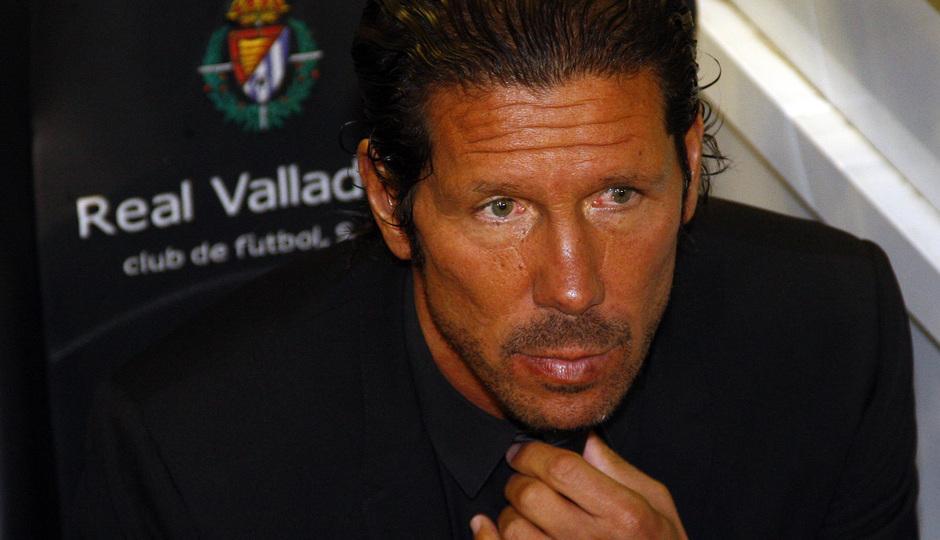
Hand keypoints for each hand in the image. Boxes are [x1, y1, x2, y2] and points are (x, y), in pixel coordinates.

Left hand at [471, 432, 686, 538]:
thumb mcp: (658, 504)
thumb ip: (620, 470)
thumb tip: (584, 439)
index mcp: (624, 514)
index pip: (563, 469)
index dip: (533, 453)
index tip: (523, 451)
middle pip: (531, 496)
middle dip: (518, 480)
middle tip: (523, 479)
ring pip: (514, 529)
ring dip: (509, 513)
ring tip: (522, 511)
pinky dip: (486, 537)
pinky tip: (485, 525)